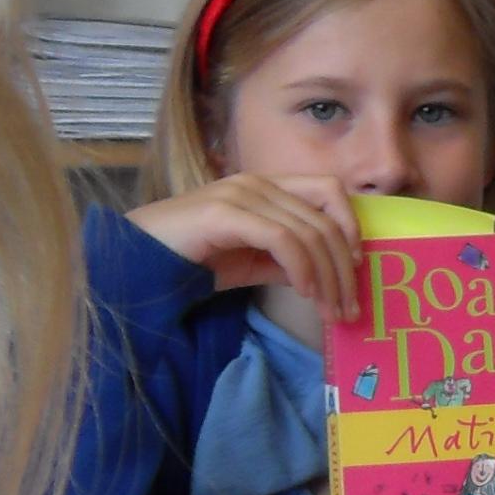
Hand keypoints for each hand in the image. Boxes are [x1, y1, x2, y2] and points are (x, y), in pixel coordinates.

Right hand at [125, 173, 362, 321]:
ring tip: (330, 311)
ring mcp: (241, 194)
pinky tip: (304, 293)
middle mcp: (258, 183)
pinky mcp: (225, 212)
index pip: (329, 190)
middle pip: (324, 218)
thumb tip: (328, 275)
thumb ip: (288, 261)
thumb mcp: (253, 262)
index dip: (350, 226)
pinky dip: (301, 267)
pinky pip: (282, 239)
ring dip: (327, 276)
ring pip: (308, 231)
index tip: (356, 268)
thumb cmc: (193, 259)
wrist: (139, 259)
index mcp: (268, 186)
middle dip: (344, 268)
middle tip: (348, 308)